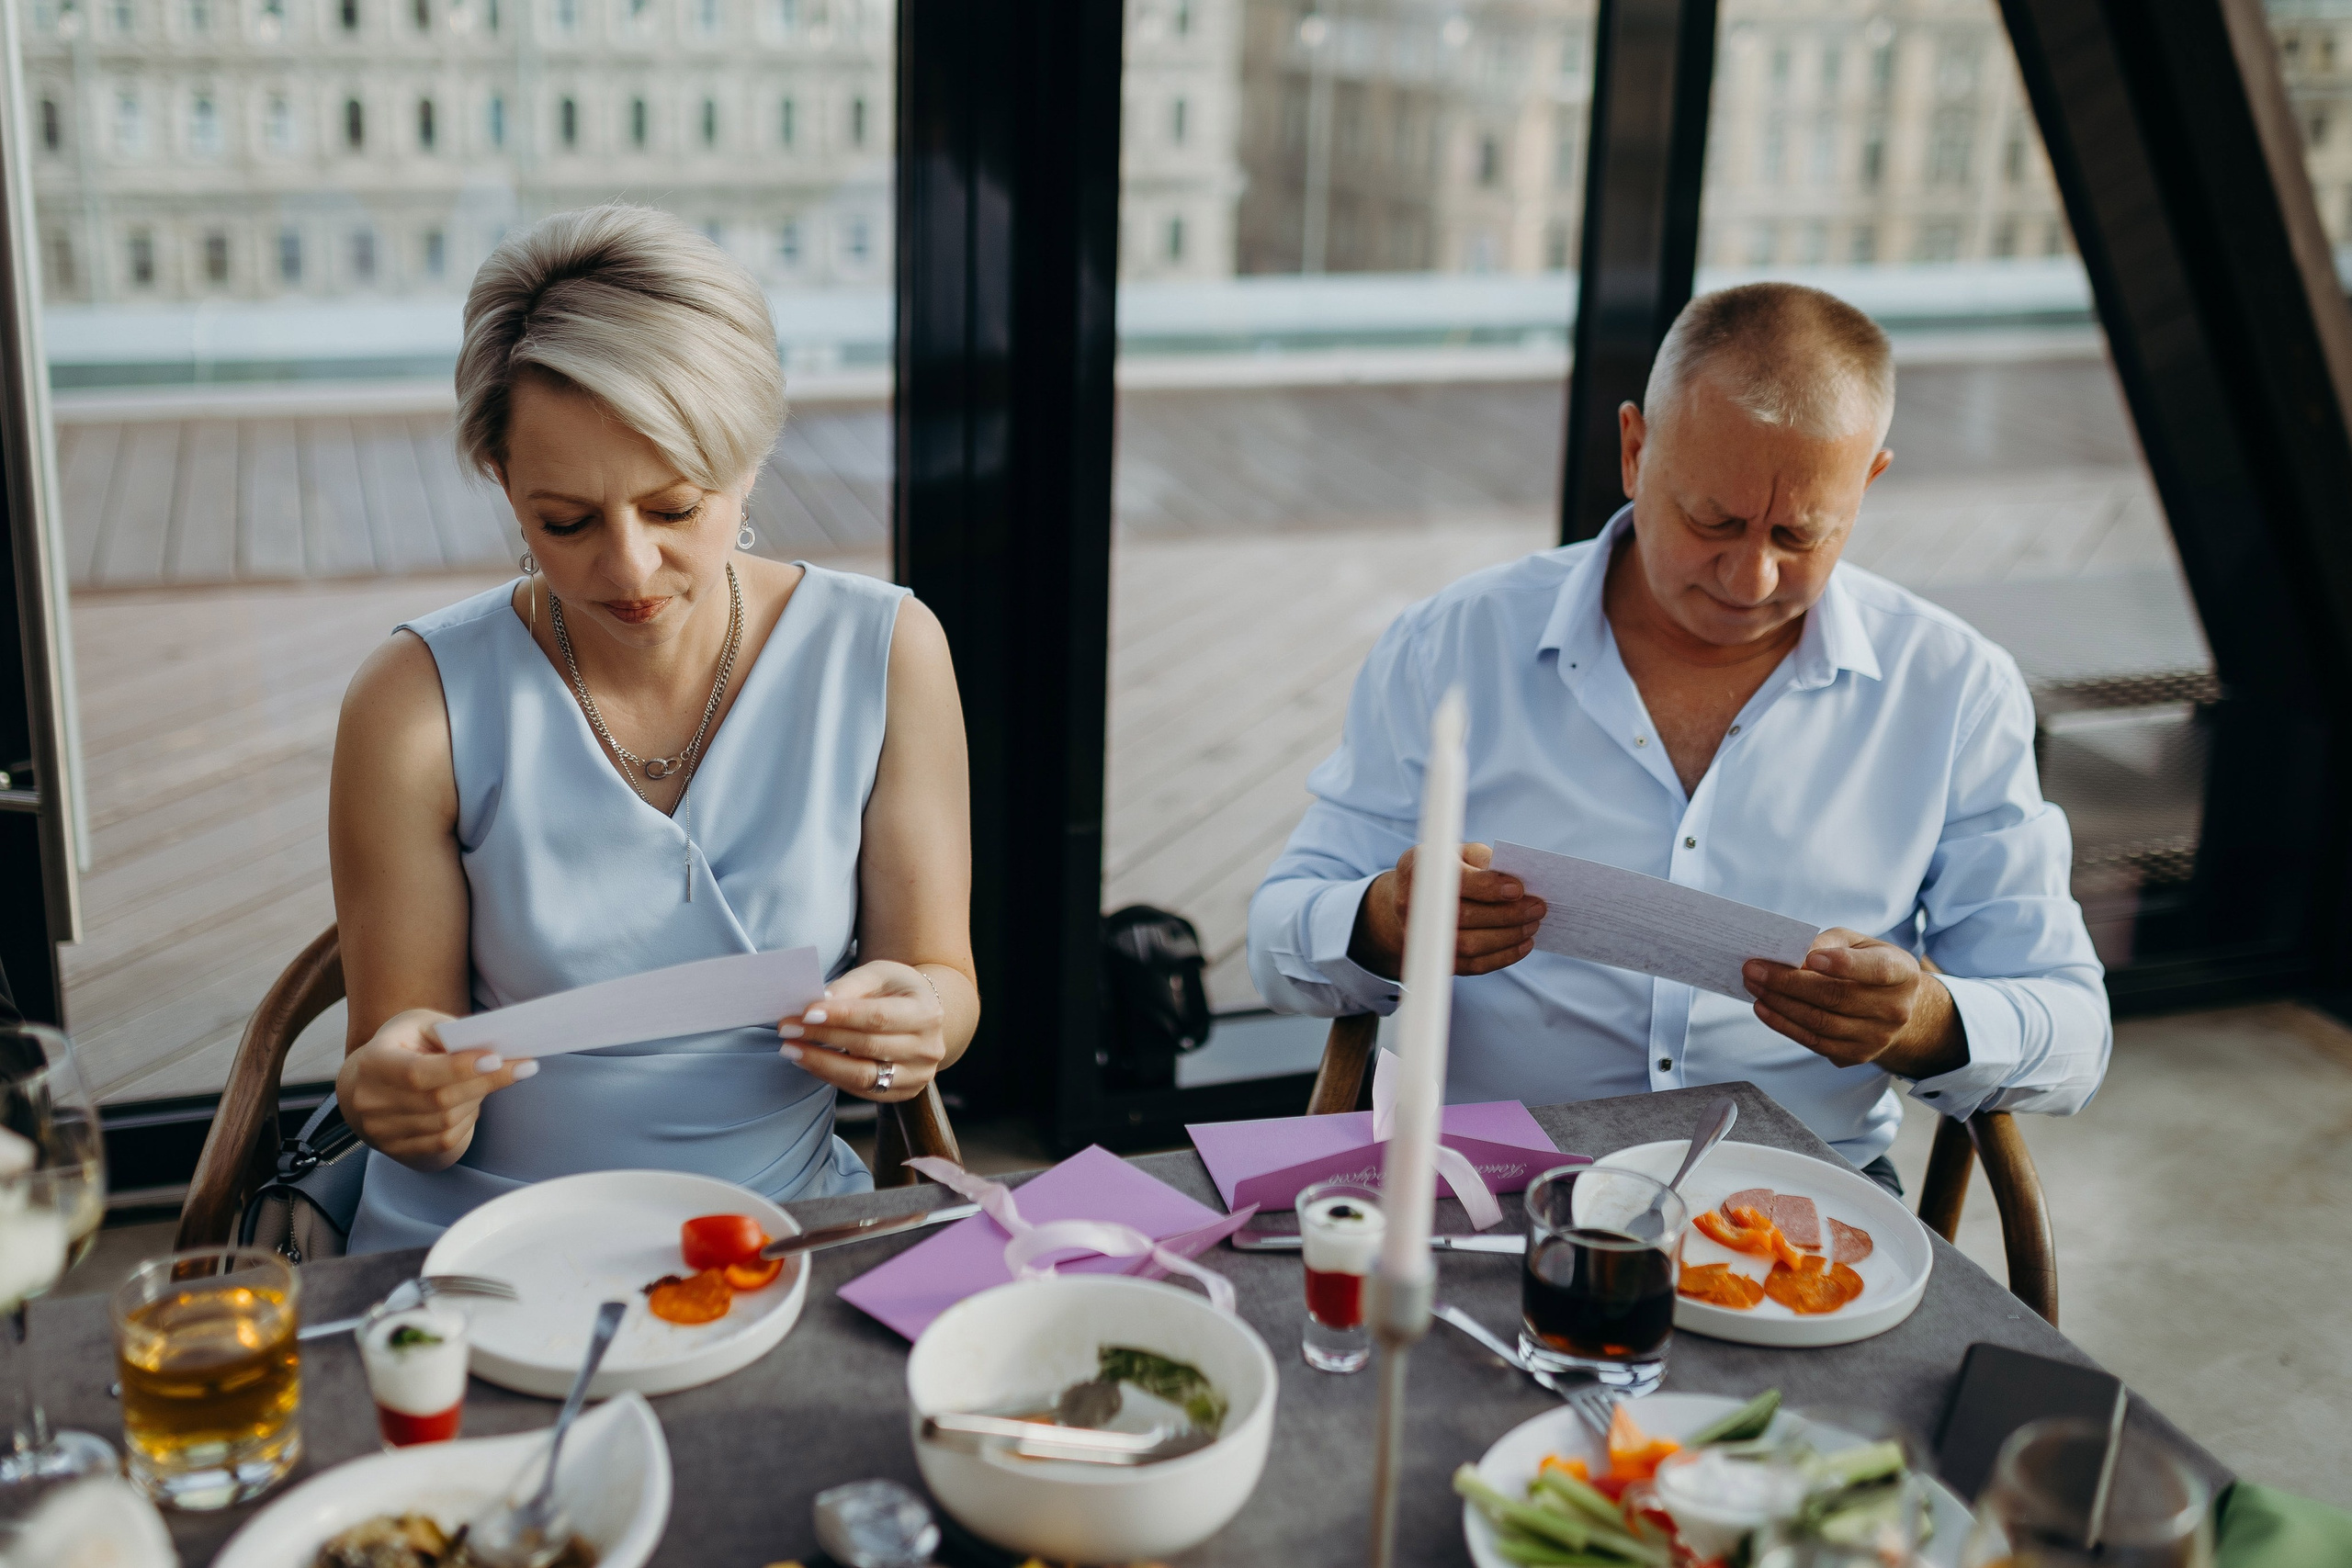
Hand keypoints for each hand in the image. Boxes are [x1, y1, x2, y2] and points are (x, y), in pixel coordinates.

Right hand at [336, 1008, 539, 1171]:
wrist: (365, 1083)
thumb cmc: (402, 1046)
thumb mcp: (418, 1025)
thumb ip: (447, 1031)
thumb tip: (486, 1044)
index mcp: (373, 1064)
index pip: (418, 1073)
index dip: (459, 1068)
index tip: (498, 1058)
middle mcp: (371, 1102)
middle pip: (438, 1101)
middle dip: (485, 1082)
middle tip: (524, 1067)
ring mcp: (382, 1131)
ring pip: (445, 1123)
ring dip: (478, 1100)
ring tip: (493, 1078)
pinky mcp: (397, 1149)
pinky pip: (444, 1141)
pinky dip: (466, 1121)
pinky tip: (473, 1103)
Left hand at [779, 960, 946, 1102]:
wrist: (922, 1016)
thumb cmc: (896, 990)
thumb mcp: (880, 975)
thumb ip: (851, 985)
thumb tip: (820, 1001)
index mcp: (926, 1012)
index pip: (878, 1016)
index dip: (841, 1016)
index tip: (806, 1012)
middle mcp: (928, 1048)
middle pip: (868, 1046)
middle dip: (823, 1037)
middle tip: (787, 1028)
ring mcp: (918, 1075)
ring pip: (863, 1075)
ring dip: (821, 1063)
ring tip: (790, 1049)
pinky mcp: (903, 1092)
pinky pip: (861, 1090)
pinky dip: (831, 1076)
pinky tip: (809, 1061)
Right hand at [1348, 843, 1547, 980]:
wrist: (1410, 898)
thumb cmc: (1447, 869)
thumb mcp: (1462, 852)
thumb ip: (1486, 861)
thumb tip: (1520, 882)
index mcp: (1419, 867)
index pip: (1455, 881)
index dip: (1488, 887)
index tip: (1519, 889)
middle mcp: (1412, 903)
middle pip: (1464, 916)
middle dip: (1508, 914)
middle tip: (1539, 908)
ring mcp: (1420, 935)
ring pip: (1469, 945)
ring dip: (1509, 938)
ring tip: (1534, 925)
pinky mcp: (1434, 957)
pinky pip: (1472, 964)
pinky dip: (1503, 956)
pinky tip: (1523, 944)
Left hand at [1742, 929, 1967, 1078]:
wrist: (1892, 1007)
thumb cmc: (1866, 964)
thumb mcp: (1855, 943)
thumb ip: (1826, 943)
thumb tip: (1789, 955)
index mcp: (1902, 973)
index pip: (1876, 970)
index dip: (1844, 964)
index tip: (1811, 958)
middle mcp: (1895, 1009)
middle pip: (1836, 997)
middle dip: (1788, 983)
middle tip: (1753, 969)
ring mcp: (1877, 1037)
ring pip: (1820, 1023)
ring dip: (1779, 1004)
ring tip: (1753, 986)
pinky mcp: (1856, 1055)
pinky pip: (1813, 1042)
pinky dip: (1783, 1024)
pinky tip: (1763, 1008)